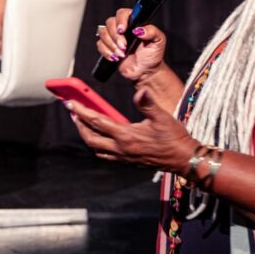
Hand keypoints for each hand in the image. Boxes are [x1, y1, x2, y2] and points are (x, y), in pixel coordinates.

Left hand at [68, 93, 195, 172]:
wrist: (183, 159)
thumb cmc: (174, 137)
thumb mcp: (162, 117)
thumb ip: (147, 104)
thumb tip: (140, 91)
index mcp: (126, 136)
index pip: (97, 121)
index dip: (81, 111)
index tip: (70, 103)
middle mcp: (121, 149)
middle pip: (91, 138)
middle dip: (80, 125)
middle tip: (74, 113)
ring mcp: (124, 158)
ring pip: (97, 149)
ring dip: (88, 137)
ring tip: (85, 125)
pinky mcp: (129, 162)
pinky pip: (107, 156)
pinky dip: (99, 146)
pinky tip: (102, 139)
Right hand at [95, 8, 167, 81]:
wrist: (145, 71)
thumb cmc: (152, 55)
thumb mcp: (158, 41)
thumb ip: (152, 32)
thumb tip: (139, 30)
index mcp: (134, 23)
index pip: (122, 13)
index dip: (120, 20)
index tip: (123, 30)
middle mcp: (123, 28)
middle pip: (110, 22)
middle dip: (115, 36)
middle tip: (124, 46)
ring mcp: (114, 37)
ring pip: (103, 32)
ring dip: (111, 45)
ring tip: (122, 54)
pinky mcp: (108, 47)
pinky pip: (100, 45)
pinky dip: (107, 52)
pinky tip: (116, 58)